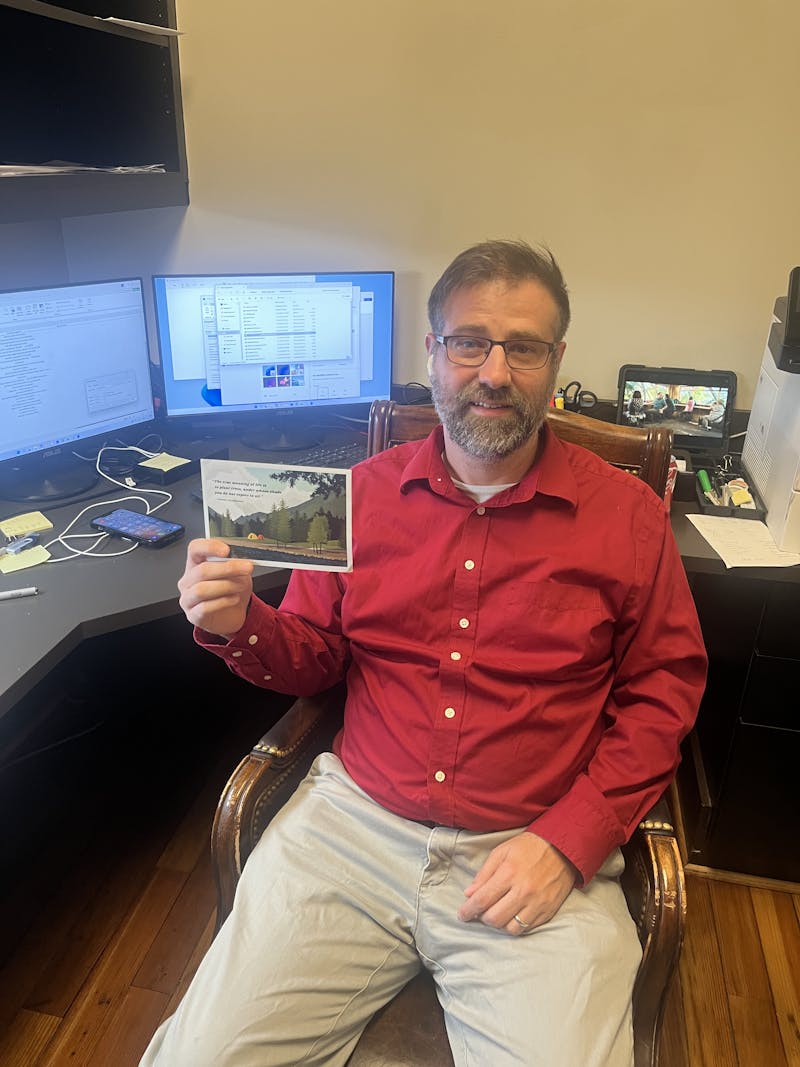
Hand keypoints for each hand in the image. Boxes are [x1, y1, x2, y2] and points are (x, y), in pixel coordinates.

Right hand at [177, 538, 254, 638]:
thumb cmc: (232, 591)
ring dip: (226, 586)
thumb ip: (236, 564)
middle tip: (247, 568)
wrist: (233, 614)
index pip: (194, 549)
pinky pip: (205, 607)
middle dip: (227, 568)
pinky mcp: (193, 615)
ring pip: (201, 589)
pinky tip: (234, 599)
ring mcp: (188, 599)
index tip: (227, 550)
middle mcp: (188, 580)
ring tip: (242, 585)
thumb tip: (242, 558)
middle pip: (202, 570)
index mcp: (195, 564)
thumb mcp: (237, 573)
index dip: (209, 547)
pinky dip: (223, 601)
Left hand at [458, 831, 576, 935]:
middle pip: (494, 918)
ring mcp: (537, 903)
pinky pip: (527, 928)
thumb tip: (469, 893)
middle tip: (480, 912)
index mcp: (509, 873)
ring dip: (499, 924)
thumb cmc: (528, 847)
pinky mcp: (548, 911)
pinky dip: (515, 926)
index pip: (482, 900)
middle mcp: (523, 891)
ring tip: (497, 913)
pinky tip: (511, 916)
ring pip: (510, 928)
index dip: (468, 910)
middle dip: (482, 918)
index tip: (462, 915)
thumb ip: (484, 873)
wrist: (562, 848)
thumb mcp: (502, 851)